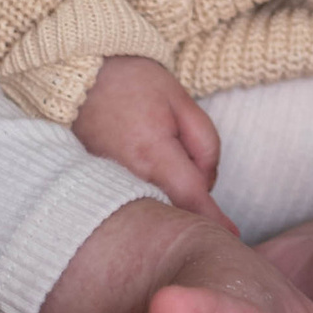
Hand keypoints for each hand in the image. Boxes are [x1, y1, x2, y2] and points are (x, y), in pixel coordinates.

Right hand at [72, 55, 233, 220]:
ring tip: (158, 154)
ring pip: (154, 206)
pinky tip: (145, 167)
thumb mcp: (181, 101)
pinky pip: (132, 202)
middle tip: (188, 167)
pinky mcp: (98, 187)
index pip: (191, 196)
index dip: (213, 218)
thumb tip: (207, 184)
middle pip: (173, 207)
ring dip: (169, 197)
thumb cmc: (134, 83)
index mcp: (152, 152)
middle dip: (191, 201)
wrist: (81, 76)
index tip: (231, 236)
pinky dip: (148, 196)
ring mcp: (108, 184)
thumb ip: (205, 143)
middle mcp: (128, 176)